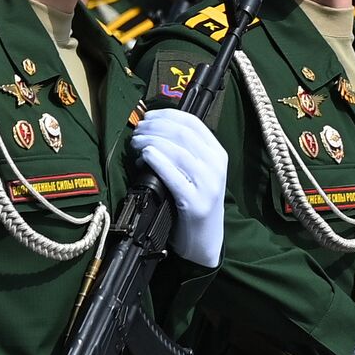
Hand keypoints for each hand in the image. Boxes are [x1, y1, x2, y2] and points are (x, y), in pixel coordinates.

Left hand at [131, 109, 227, 266]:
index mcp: (218, 154)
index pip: (194, 123)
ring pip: (177, 150)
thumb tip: (154, 129)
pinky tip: (145, 155)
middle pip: (182, 133)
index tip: (148, 116)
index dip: (167, 114)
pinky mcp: (195, 202)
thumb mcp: (198, 173)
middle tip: (137, 131)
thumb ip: (185, 152)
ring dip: (150, 141)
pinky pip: (173, 175)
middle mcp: (216, 165)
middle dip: (154, 127)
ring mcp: (207, 184)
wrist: (206, 240)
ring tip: (135, 143)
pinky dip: (156, 160)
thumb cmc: (195, 203)